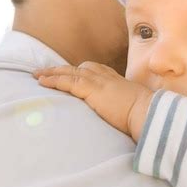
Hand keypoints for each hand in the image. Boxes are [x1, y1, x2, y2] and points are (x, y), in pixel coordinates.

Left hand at [33, 61, 153, 141]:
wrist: (149, 113)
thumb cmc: (146, 114)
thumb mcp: (134, 107)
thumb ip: (124, 108)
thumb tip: (124, 118)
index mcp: (117, 81)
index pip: (94, 70)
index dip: (79, 70)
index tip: (69, 71)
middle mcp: (107, 77)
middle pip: (79, 68)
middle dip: (62, 69)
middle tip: (46, 71)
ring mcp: (99, 82)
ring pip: (70, 73)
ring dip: (52, 73)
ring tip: (37, 75)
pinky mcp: (93, 90)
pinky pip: (68, 82)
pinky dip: (54, 81)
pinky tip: (43, 82)